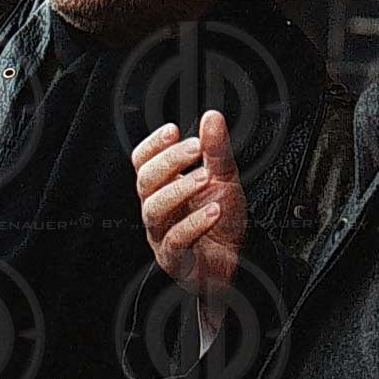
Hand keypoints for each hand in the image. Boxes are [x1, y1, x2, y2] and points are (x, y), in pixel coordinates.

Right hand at [133, 110, 246, 298]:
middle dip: (168, 161)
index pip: (143, 162)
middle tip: (194, 148)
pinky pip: (176, 240)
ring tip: (204, 178)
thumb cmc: (222, 221)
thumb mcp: (224, 178)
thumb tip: (212, 118)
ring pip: (154, 210)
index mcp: (163, 187)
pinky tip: (212, 211)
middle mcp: (157, 209)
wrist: (235, 260)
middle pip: (145, 182)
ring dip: (179, 190)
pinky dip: (193, 223)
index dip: (153, 145)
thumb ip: (217, 149)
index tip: (172, 130)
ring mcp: (162, 235)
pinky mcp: (175, 259)